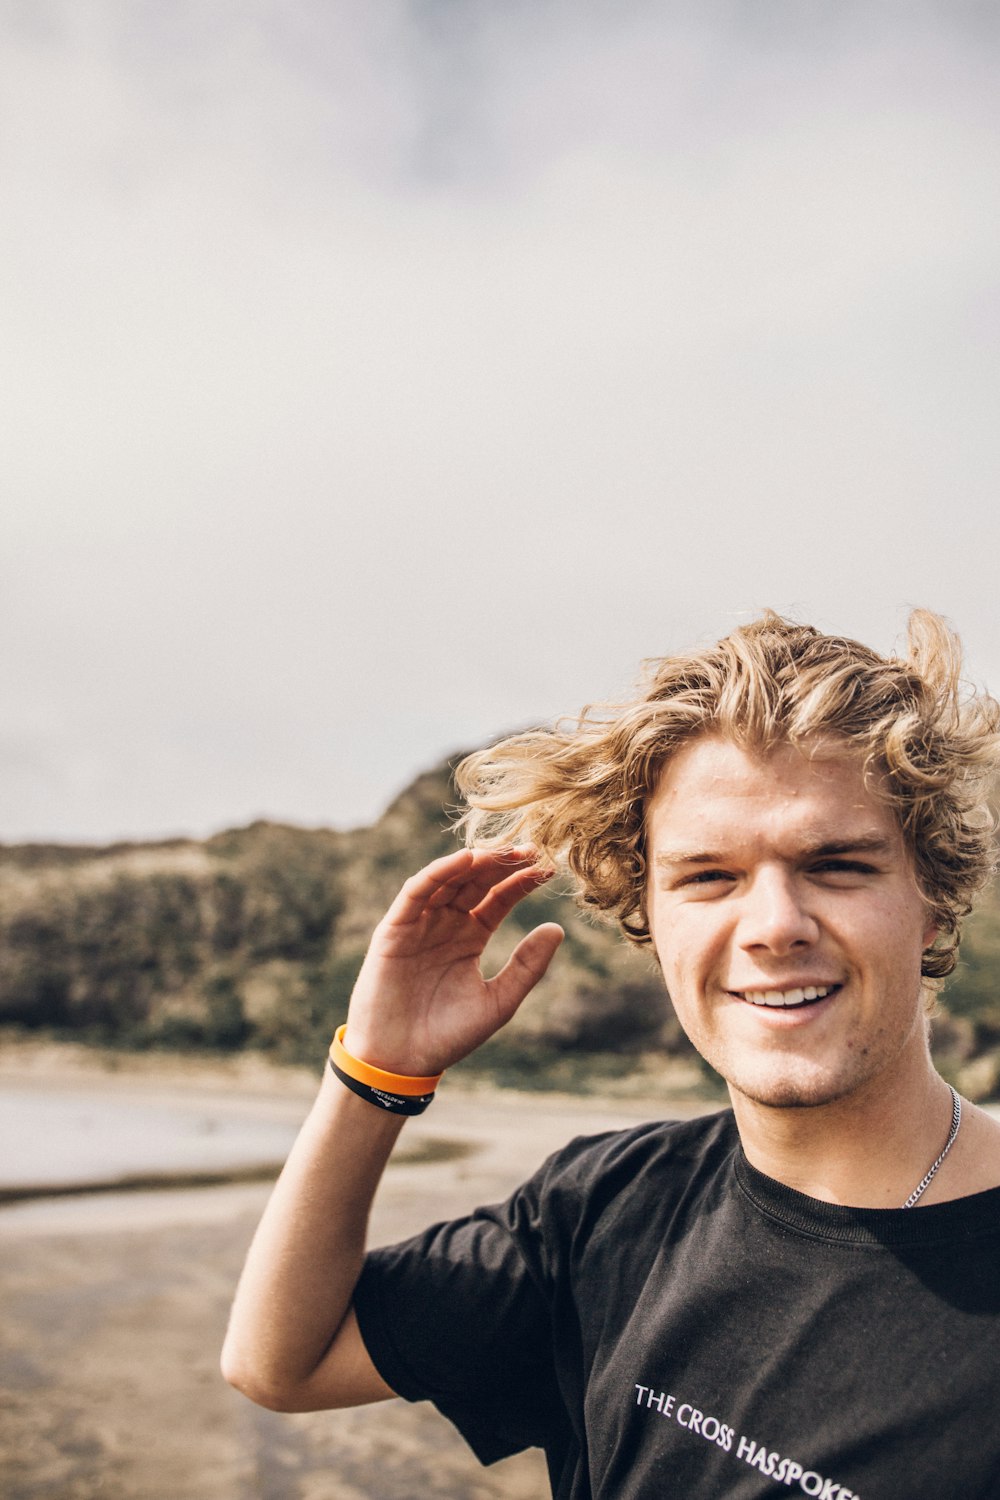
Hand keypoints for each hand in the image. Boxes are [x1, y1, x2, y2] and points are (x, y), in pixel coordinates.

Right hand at [343, 847, 563, 1074]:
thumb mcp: (498, 1001)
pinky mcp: (394, 929)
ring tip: (502, 851)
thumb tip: (557, 928)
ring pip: (448, 880)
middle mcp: (445, 924)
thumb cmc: (448, 1036)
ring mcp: (419, 924)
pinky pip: (416, 893)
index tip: (549, 868)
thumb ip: (527, 966)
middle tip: (531, 849)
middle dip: (502, 864)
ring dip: (473, 862)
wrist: (402, 1061)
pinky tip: (463, 861)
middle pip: (476, 882)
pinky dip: (437, 873)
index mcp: (470, 937)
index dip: (522, 881)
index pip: (499, 898)